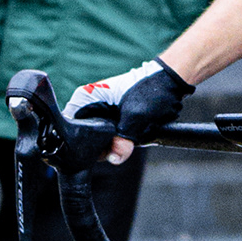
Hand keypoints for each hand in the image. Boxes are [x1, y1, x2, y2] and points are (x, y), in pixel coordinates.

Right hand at [64, 58, 191, 164]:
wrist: (171, 82)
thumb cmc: (153, 88)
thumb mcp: (137, 115)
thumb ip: (124, 138)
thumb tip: (114, 158)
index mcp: (85, 99)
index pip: (70, 128)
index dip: (82, 143)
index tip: (99, 149)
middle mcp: (90, 107)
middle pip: (85, 139)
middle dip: (103, 146)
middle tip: (122, 142)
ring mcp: (101, 115)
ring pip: (101, 142)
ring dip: (116, 145)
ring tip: (133, 133)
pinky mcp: (113, 122)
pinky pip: (113, 140)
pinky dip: (124, 143)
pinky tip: (135, 134)